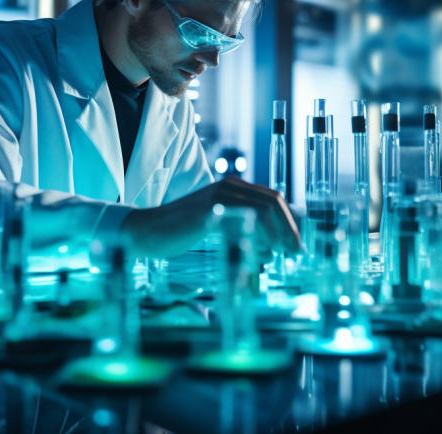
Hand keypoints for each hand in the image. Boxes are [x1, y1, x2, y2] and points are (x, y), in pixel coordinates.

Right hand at [120, 176, 301, 258]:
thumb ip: (241, 230)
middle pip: (273, 202)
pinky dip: (257, 239)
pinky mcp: (209, 211)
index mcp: (232, 188)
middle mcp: (228, 187)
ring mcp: (218, 197)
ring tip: (278, 255)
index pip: (272, 199)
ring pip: (263, 211)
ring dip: (277, 235)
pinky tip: (258, 254)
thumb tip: (272, 249)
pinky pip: (243, 221)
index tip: (294, 245)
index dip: (288, 222)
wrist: (147, 230)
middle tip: (294, 252)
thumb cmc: (181, 232)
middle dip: (288, 229)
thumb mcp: (216, 226)